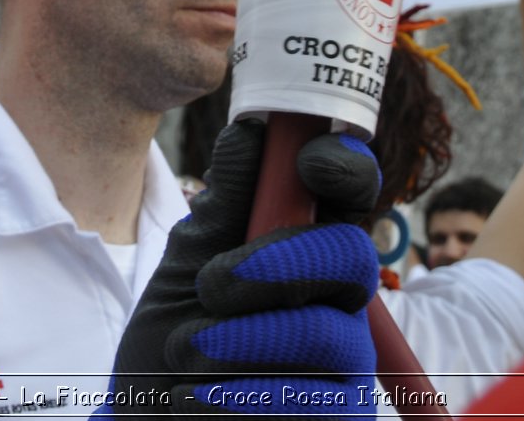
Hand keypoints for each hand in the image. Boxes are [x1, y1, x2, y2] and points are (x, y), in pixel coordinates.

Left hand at [106, 120, 380, 414]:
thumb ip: (221, 206)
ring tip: (184, 352)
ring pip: (327, 335)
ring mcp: (345, 369)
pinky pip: (307, 403)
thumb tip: (251, 131)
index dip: (344, 166)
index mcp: (307, 252)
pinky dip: (234, 398)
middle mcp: (339, 304)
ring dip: (237, 341)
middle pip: (351, 258)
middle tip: (214, 285)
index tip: (310, 160)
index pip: (350, 196)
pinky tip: (191, 398)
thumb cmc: (171, 345)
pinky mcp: (338, 419)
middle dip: (280, 264)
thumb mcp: (184, 269)